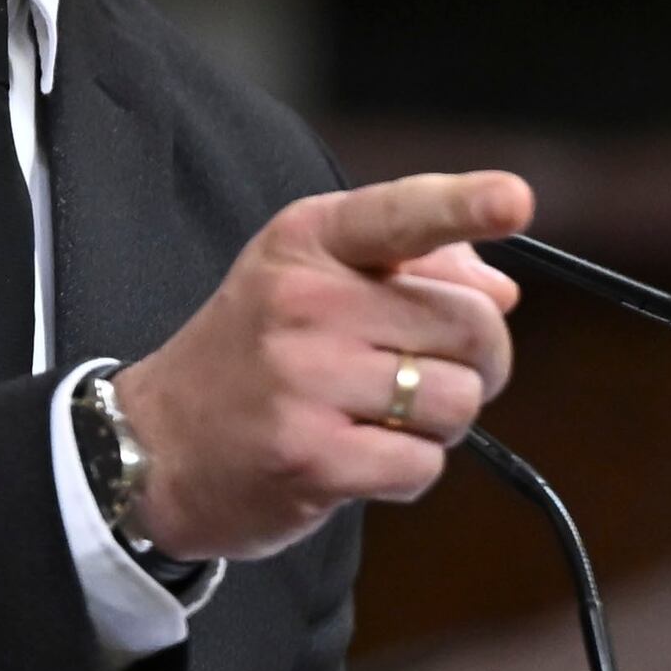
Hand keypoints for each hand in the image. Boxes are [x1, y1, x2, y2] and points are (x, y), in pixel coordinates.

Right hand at [111, 171, 530, 565]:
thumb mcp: (310, 280)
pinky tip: (358, 457)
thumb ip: (412, 267)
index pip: (401, 213)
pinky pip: (422, 465)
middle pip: (469, 324)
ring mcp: (304, 380)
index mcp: (308, 241)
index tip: (515, 199)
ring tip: (379, 416)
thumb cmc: (253, 354)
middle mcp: (305, 300)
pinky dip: (408, 471)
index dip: (465, 204)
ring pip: (456, 400)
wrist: (154, 445)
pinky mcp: (310, 458)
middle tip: (431, 374)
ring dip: (439, 422)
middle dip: (478, 360)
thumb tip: (501, 291)